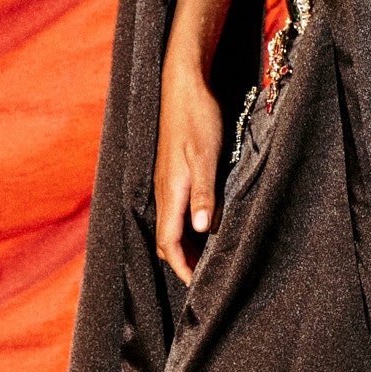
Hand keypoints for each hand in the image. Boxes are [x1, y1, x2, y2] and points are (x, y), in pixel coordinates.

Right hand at [154, 54, 224, 280]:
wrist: (183, 85)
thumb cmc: (197, 118)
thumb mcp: (207, 155)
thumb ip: (205, 193)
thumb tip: (201, 230)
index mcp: (171, 190)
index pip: (169, 242)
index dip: (182, 266)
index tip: (198, 287)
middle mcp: (164, 190)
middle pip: (167, 238)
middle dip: (183, 261)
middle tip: (205, 280)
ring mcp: (166, 181)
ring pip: (171, 224)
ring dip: (185, 245)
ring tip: (205, 259)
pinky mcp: (172, 172)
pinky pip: (174, 210)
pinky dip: (186, 226)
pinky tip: (202, 225)